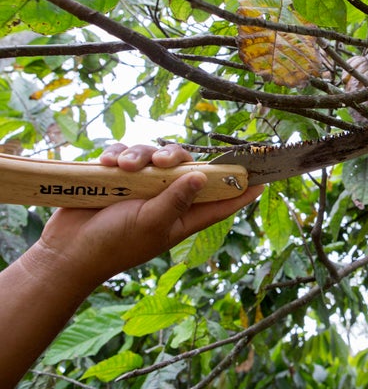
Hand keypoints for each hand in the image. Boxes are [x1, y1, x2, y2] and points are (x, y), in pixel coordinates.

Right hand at [28, 143, 263, 288]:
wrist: (67, 250)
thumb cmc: (114, 245)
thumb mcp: (151, 224)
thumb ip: (176, 200)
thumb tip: (204, 176)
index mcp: (184, 215)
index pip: (223, 201)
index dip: (243, 188)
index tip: (265, 175)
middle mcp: (167, 197)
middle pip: (188, 165)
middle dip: (176, 157)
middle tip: (161, 161)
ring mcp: (143, 185)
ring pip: (155, 154)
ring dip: (141, 154)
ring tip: (124, 166)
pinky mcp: (119, 176)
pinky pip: (127, 153)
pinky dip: (119, 153)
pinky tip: (108, 162)